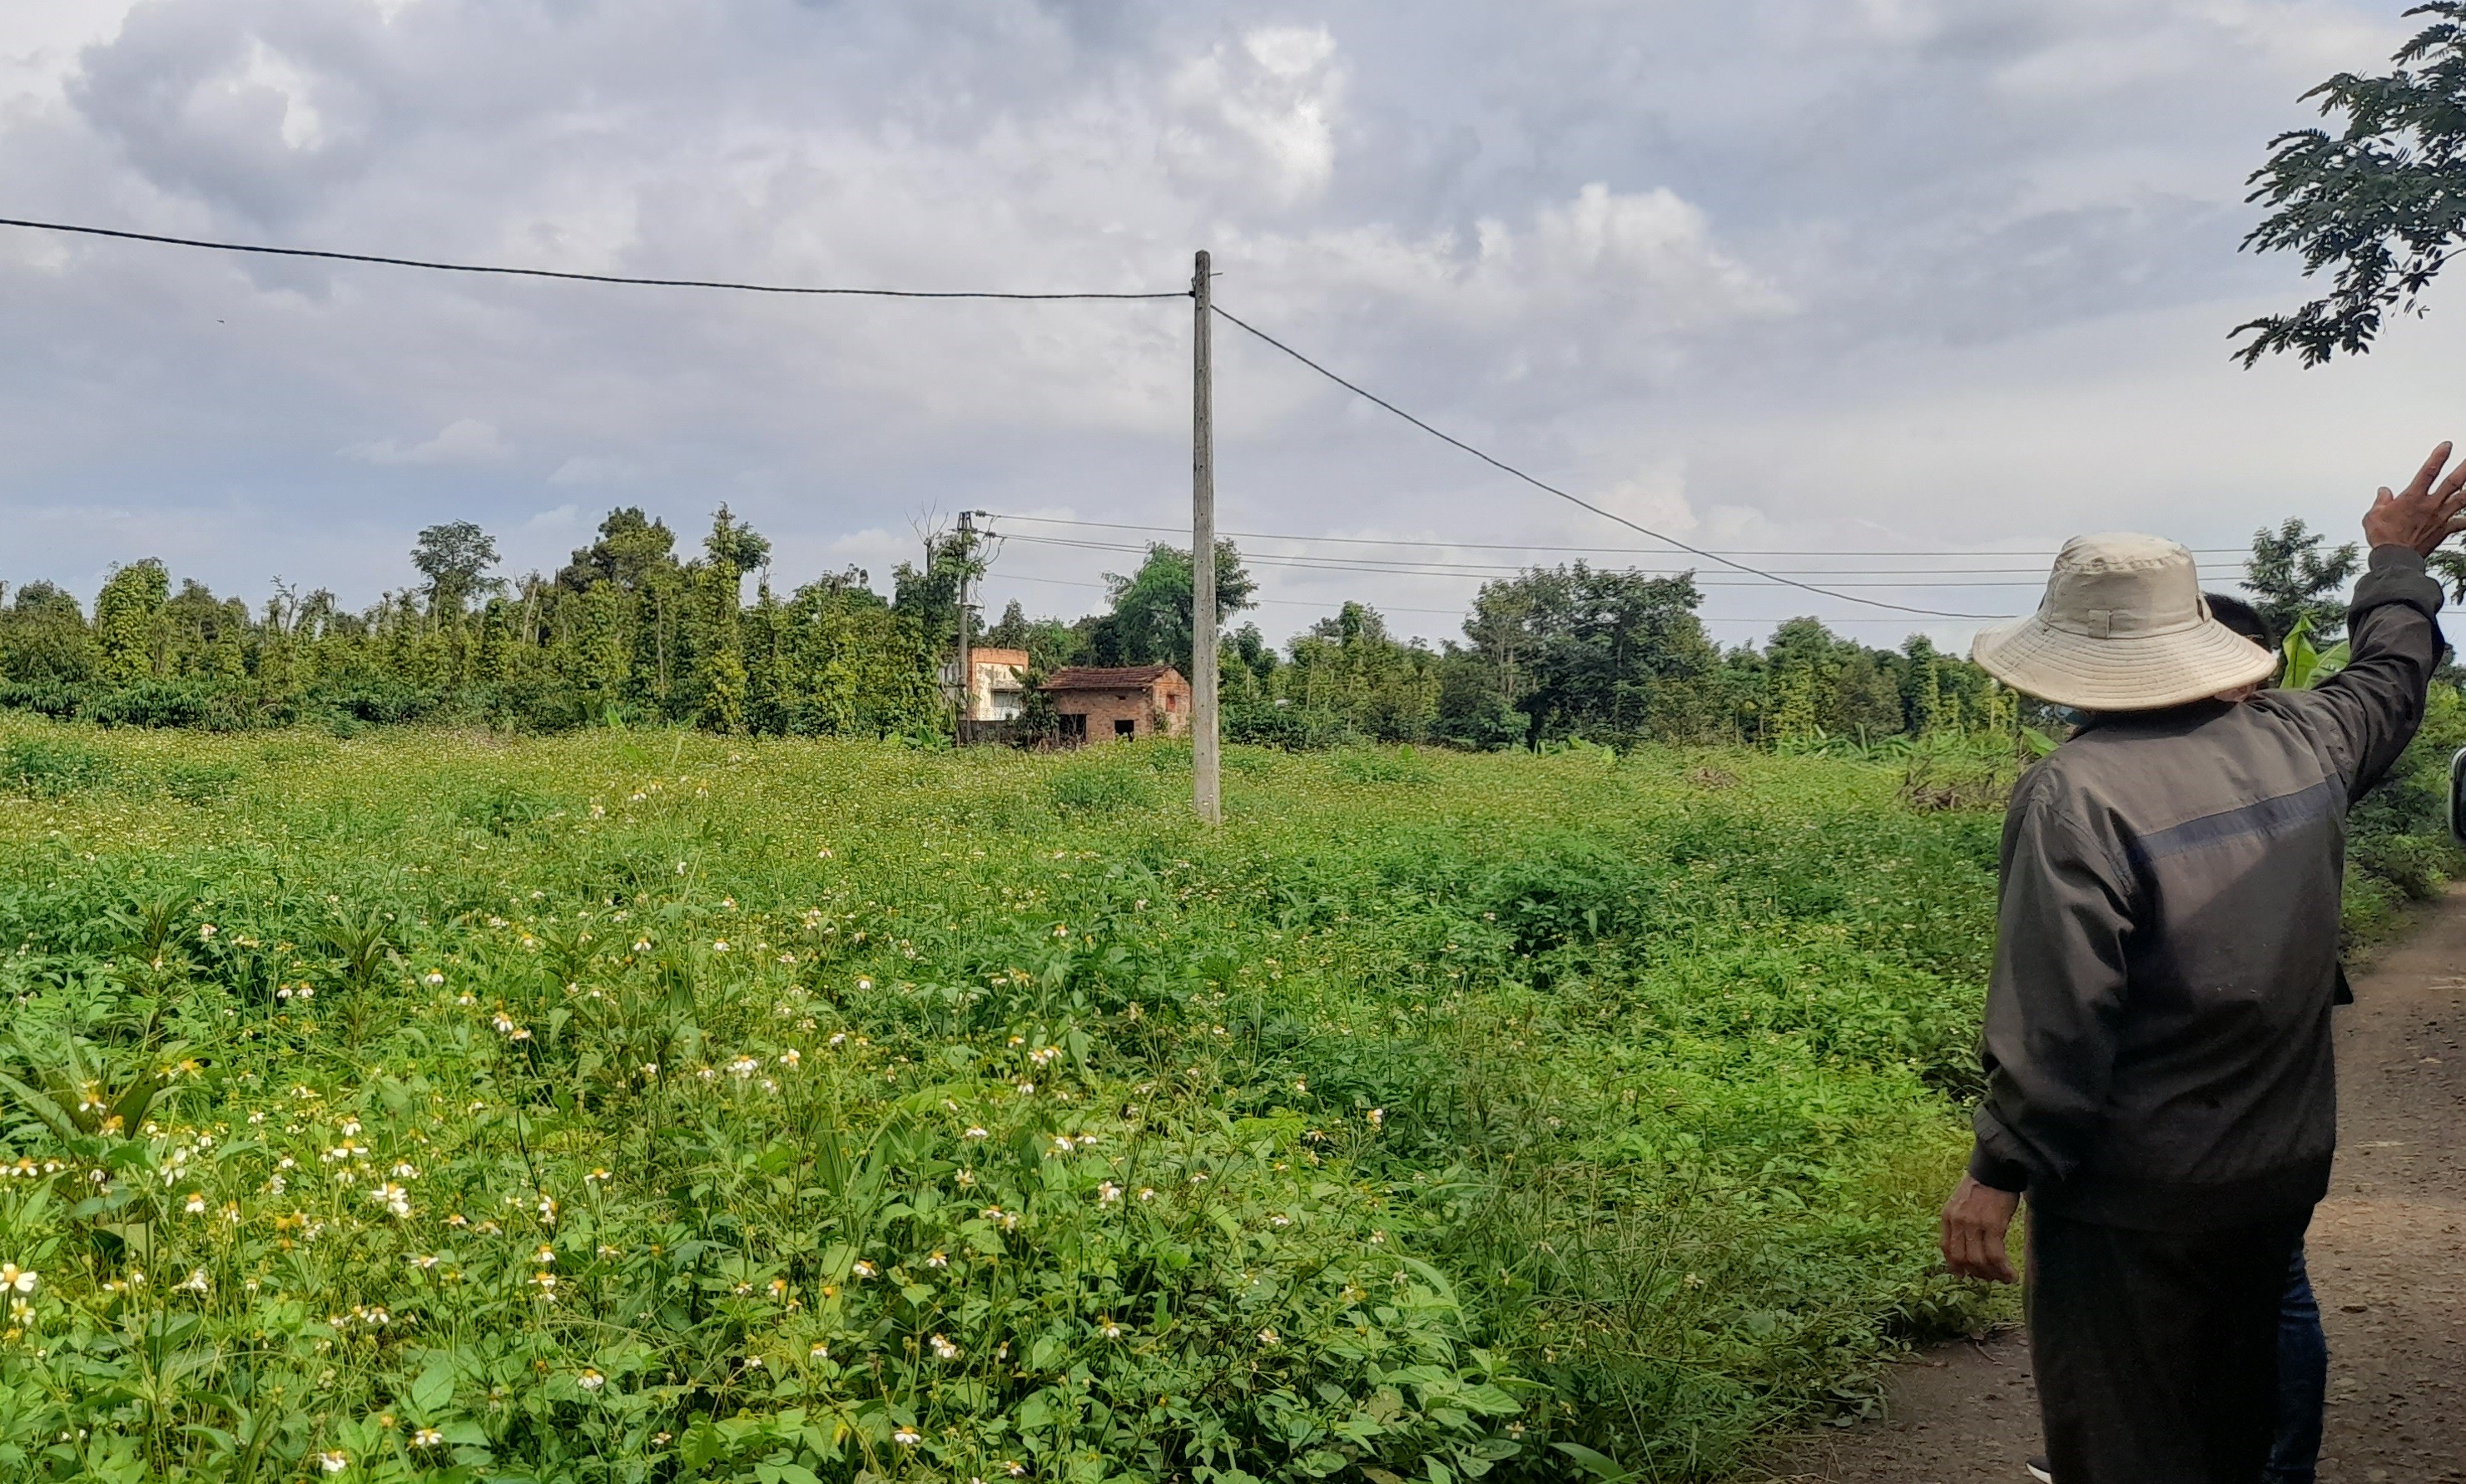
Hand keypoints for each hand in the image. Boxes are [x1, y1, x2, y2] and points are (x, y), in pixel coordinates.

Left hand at [1939, 1175, 2020, 1283]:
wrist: (1996, 1168)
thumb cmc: (1984, 1186)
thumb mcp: (1963, 1203)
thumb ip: (1961, 1222)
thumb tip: (1967, 1246)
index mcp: (1948, 1216)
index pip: (1946, 1248)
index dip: (1955, 1265)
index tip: (1965, 1275)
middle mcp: (1958, 1222)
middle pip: (1962, 1258)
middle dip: (1976, 1273)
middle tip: (1989, 1277)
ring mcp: (1974, 1224)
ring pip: (1978, 1260)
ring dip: (1992, 1274)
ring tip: (2003, 1278)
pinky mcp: (1993, 1225)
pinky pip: (1995, 1255)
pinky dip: (2002, 1269)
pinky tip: (2010, 1274)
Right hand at [2362, 441, 2465, 555]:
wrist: (2395, 559)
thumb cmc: (2383, 538)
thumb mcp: (2373, 516)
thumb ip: (2381, 501)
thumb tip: (2384, 491)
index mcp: (2412, 498)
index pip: (2429, 471)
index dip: (2439, 457)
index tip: (2448, 445)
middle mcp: (2430, 505)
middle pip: (2453, 482)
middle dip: (2465, 469)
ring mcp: (2440, 517)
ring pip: (2462, 499)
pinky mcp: (2444, 531)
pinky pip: (2461, 523)